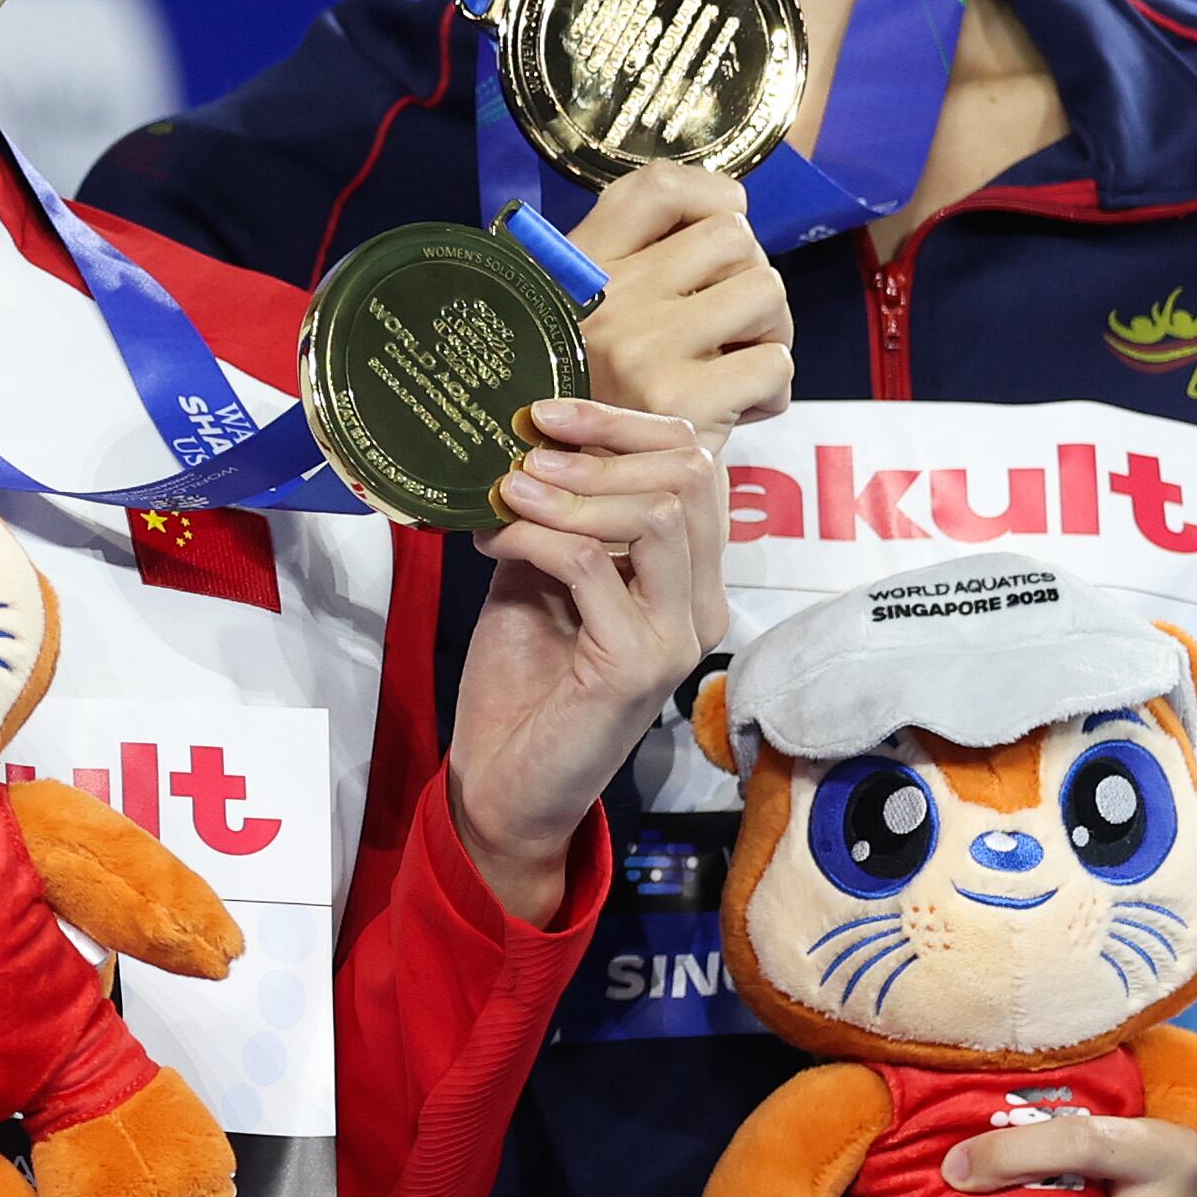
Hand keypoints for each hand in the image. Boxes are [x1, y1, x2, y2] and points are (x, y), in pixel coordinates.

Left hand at [444, 400, 729, 921]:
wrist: (506, 785)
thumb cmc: (526, 681)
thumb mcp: (542, 575)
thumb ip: (559, 515)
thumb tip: (532, 441)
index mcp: (690, 576)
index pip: (696, 464)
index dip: (626, 424)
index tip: (549, 412)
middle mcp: (701, 604)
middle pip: (689, 477)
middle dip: (601, 445)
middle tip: (526, 449)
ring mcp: (677, 637)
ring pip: (657, 515)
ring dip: (572, 489)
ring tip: (510, 490)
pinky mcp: (636, 666)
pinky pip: (592, 566)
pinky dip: (537, 537)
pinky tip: (494, 540)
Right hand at [565, 162, 795, 433]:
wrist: (570, 500)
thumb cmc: (596, 401)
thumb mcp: (583, 318)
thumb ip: (632, 265)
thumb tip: (728, 212)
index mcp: (576, 268)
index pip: (659, 186)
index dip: (713, 198)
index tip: (720, 231)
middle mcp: (605, 298)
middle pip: (733, 238)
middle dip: (750, 281)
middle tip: (731, 328)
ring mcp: (641, 348)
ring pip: (766, 292)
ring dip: (771, 333)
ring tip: (737, 367)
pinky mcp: (679, 404)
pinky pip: (775, 364)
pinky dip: (771, 390)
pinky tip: (736, 410)